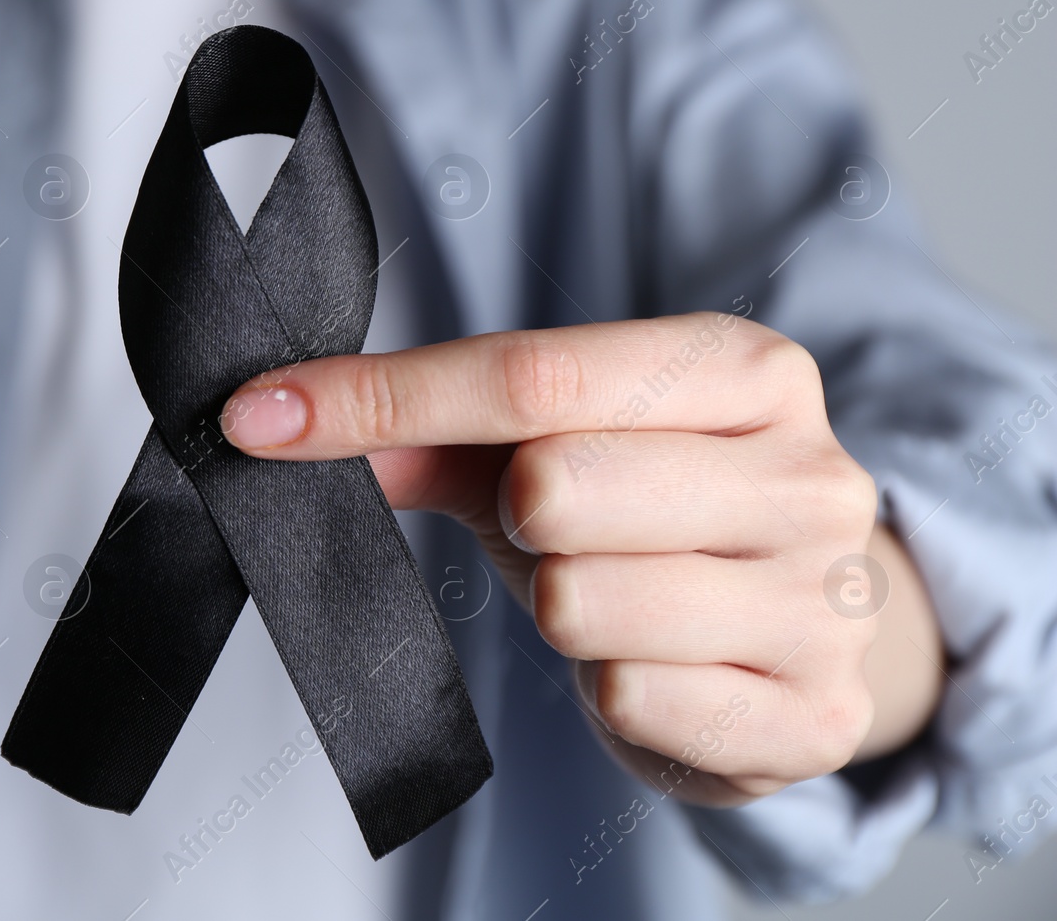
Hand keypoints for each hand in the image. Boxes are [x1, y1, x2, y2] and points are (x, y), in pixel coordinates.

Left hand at [220, 312, 942, 804]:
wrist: (800, 629)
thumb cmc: (660, 517)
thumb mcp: (555, 447)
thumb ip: (433, 428)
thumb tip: (285, 420)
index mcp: (748, 371)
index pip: (531, 375)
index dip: (380, 399)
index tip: (260, 417)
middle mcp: (811, 475)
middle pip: (556, 485)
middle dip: (520, 520)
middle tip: (557, 530)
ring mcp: (827, 603)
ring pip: (581, 602)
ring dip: (563, 607)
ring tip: (612, 596)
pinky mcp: (816, 716)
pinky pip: (626, 698)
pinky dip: (607, 686)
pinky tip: (652, 663)